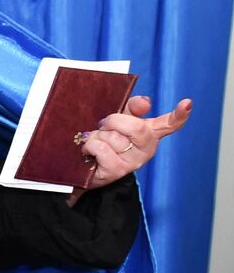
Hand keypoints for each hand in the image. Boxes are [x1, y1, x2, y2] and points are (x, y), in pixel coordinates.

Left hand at [68, 95, 192, 205]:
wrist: (86, 167)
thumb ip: (130, 109)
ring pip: (113, 137)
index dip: (179, 114)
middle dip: (113, 122)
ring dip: (97, 136)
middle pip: (136, 127)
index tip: (187, 103)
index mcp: (149, 133)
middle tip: (103, 127)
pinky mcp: (117, 170)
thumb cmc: (105, 141)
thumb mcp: (117, 122)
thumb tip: (144, 102)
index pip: (169, 124)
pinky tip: (90, 153)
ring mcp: (134, 162)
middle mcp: (146, 149)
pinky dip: (90, 146)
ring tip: (97, 144)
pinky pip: (101, 148)